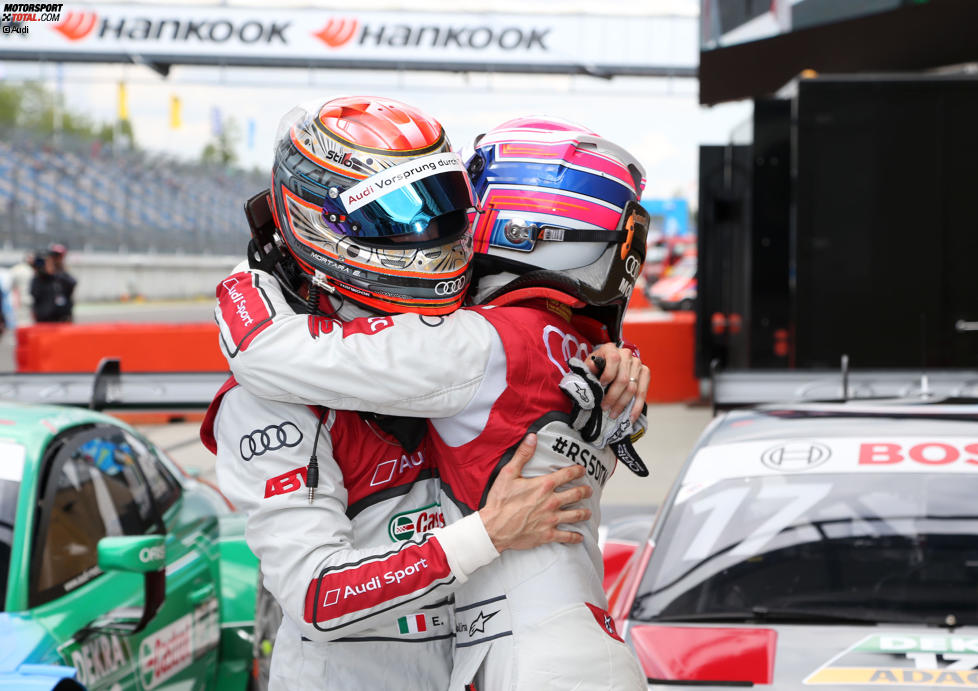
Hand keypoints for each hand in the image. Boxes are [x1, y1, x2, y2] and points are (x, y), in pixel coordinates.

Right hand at [479, 434, 591, 551]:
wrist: (494, 528)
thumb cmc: (499, 501)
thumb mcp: (508, 474)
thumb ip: (522, 455)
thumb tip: (532, 437)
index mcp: (543, 486)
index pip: (567, 475)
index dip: (577, 471)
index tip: (582, 470)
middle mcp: (551, 502)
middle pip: (576, 494)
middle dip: (585, 491)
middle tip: (589, 490)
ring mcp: (551, 519)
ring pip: (575, 515)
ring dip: (584, 513)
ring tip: (588, 512)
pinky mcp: (548, 534)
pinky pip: (567, 537)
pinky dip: (575, 537)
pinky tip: (580, 537)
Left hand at [586, 343, 649, 421]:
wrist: (607, 365)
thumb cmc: (596, 367)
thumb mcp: (588, 366)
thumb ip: (589, 367)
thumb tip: (593, 366)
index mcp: (611, 349)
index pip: (614, 359)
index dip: (608, 374)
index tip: (601, 385)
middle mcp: (626, 354)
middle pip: (623, 379)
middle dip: (613, 396)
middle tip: (604, 408)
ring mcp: (637, 363)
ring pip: (633, 388)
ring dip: (623, 404)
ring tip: (613, 414)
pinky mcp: (645, 372)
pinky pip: (643, 392)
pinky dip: (637, 406)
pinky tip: (631, 417)